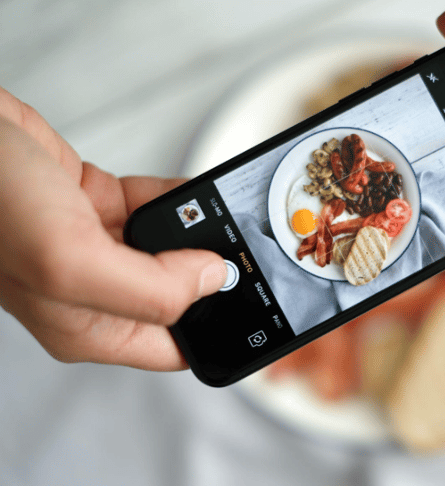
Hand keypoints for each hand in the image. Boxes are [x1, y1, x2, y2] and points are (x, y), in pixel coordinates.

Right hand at [0, 88, 226, 369]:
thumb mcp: (67, 259)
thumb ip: (148, 287)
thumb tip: (213, 281)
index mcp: (87, 327)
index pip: (175, 347)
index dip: (220, 331)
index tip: (260, 307)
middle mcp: (94, 291)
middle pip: (180, 294)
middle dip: (216, 273)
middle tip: (249, 249)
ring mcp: (96, 246)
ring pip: (173, 248)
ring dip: (204, 231)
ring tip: (229, 212)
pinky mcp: (96, 204)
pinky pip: (158, 206)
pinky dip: (183, 198)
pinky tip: (201, 191)